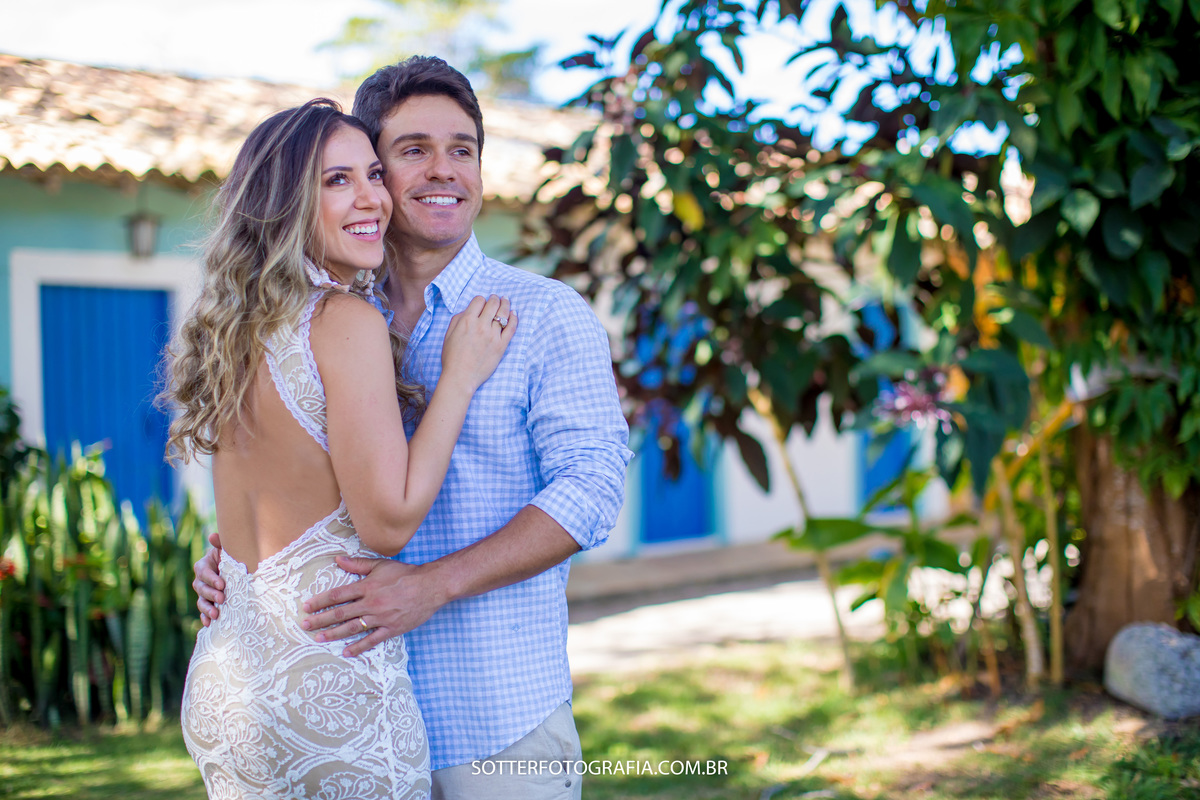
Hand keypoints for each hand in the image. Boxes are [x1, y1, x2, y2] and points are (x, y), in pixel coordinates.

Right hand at [193, 532, 224, 625]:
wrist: (239, 569)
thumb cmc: (233, 557)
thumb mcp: (227, 549)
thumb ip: (220, 543)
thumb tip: (212, 536)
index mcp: (204, 565)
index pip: (203, 572)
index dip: (211, 578)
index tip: (222, 584)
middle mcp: (201, 580)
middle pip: (201, 588)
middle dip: (211, 594)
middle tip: (222, 599)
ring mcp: (203, 593)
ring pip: (201, 601)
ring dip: (207, 608)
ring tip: (215, 615)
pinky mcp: (208, 603)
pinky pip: (203, 612)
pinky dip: (204, 618)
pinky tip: (209, 624)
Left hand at [302, 557, 444, 656]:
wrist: (430, 586)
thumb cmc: (405, 574)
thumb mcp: (381, 565)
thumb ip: (358, 564)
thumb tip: (338, 560)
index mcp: (367, 586)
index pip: (338, 595)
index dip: (320, 601)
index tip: (307, 607)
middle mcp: (371, 603)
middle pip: (340, 613)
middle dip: (320, 620)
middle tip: (305, 625)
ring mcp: (381, 617)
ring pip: (353, 628)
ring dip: (334, 634)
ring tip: (319, 638)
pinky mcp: (392, 628)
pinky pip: (372, 640)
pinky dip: (359, 647)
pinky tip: (347, 652)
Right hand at [440, 295, 516, 391]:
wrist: (461, 377)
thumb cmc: (452, 357)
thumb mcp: (448, 334)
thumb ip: (458, 319)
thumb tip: (469, 310)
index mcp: (467, 321)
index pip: (479, 300)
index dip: (481, 300)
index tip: (482, 303)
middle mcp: (481, 326)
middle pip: (493, 304)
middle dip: (495, 298)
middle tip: (496, 298)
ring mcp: (493, 336)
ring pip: (503, 314)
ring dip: (505, 305)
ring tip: (506, 301)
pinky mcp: (502, 346)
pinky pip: (511, 328)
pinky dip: (514, 318)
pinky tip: (514, 314)